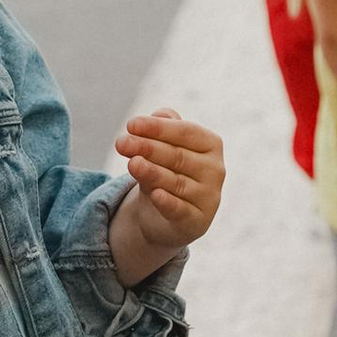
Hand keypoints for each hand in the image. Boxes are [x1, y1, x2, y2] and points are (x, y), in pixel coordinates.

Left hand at [112, 110, 224, 258]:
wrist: (163, 215)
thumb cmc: (165, 171)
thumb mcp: (162, 148)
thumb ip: (164, 129)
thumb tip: (160, 115)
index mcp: (211, 144)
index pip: (185, 132)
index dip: (158, 127)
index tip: (131, 124)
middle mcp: (215, 170)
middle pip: (178, 155)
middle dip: (148, 148)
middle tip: (121, 143)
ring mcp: (209, 197)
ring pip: (176, 182)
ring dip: (152, 172)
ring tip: (132, 163)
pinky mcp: (197, 221)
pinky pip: (180, 209)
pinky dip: (167, 202)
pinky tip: (155, 194)